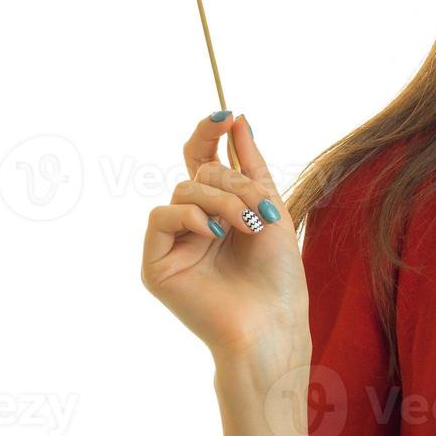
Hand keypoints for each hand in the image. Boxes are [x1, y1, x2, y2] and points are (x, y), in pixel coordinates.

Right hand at [141, 113, 308, 359]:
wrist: (272, 321)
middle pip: (200, 174)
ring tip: (247, 227)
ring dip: (222, 202)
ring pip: (184, 192)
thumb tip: (237, 118)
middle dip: (235, 183)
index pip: (204, 160)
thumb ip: (250, 164)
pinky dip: (189, 218)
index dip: (208, 134)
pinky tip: (213, 235)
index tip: (226, 114)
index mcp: (222, 210)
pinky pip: (159, 218)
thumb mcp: (271, 206)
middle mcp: (195, 224)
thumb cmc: (278, 274)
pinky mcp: (156, 264)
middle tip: (261, 209)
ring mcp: (174, 243)